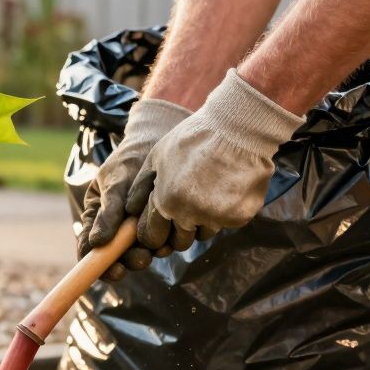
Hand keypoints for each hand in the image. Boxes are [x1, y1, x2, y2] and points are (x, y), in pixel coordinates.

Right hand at [77, 99, 189, 280]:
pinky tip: (177, 231)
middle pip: (117, 258)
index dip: (99, 266)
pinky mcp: (161, 226)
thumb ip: (108, 211)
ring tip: (162, 244)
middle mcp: (116, 228)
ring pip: (142, 253)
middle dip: (130, 261)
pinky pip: (164, 243)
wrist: (160, 141)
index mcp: (96, 218)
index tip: (115, 271)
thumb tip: (97, 243)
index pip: (90, 251)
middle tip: (143, 258)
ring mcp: (138, 229)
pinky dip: (170, 241)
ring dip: (152, 253)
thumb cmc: (130, 159)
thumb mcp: (115, 181)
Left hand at [137, 69, 303, 249]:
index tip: (158, 230)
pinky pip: (226, 223)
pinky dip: (225, 211)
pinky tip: (226, 188)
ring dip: (203, 221)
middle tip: (186, 209)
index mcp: (166, 202)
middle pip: (180, 241)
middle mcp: (190, 215)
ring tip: (208, 191)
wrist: (238, 129)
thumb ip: (141, 187)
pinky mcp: (239, 217)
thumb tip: (130, 211)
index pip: (152, 236)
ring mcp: (216, 218)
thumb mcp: (157, 157)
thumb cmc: (194, 139)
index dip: (153, 235)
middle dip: (179, 231)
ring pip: (204, 233)